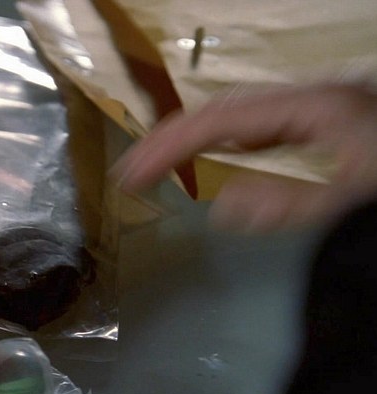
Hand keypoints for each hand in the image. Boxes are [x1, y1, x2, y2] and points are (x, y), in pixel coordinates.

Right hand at [110, 83, 376, 232]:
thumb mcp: (356, 204)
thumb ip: (291, 205)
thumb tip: (223, 207)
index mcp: (317, 107)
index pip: (221, 119)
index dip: (168, 145)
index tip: (127, 176)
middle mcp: (318, 100)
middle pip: (227, 110)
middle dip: (174, 138)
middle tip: (132, 173)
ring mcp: (328, 110)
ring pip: (247, 117)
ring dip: (200, 140)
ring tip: (162, 164)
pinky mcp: (337, 127)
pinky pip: (270, 129)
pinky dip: (235, 143)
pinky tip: (230, 157)